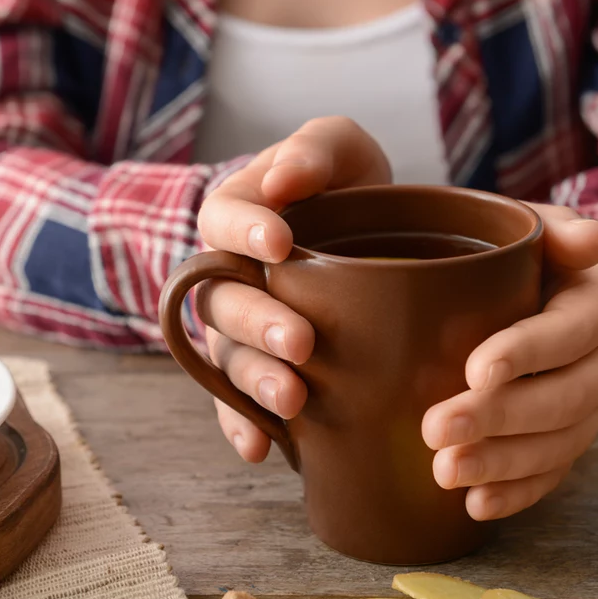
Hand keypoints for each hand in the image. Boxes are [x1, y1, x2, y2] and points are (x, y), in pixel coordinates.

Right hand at [196, 116, 390, 461]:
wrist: (376, 237)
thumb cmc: (349, 185)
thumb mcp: (341, 148)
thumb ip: (313, 151)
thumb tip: (280, 180)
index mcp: (237, 217)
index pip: (221, 219)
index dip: (243, 231)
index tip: (280, 242)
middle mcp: (230, 276)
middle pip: (222, 302)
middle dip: (257, 324)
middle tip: (301, 341)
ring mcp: (242, 329)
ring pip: (229, 358)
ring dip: (255, 381)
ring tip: (293, 401)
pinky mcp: (262, 368)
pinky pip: (237, 402)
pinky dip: (243, 425)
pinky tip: (259, 450)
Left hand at [421, 205, 597, 520]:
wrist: (520, 287)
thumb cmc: (513, 253)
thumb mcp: (528, 226)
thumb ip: (554, 230)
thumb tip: (594, 239)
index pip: (569, 331)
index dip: (527, 352)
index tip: (475, 370)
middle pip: (563, 398)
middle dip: (501, 419)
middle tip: (435, 429)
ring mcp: (589, 406)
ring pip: (557, 445)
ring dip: (501, 463)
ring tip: (444, 472)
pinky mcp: (566, 439)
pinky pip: (551, 475)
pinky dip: (515, 493)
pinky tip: (475, 505)